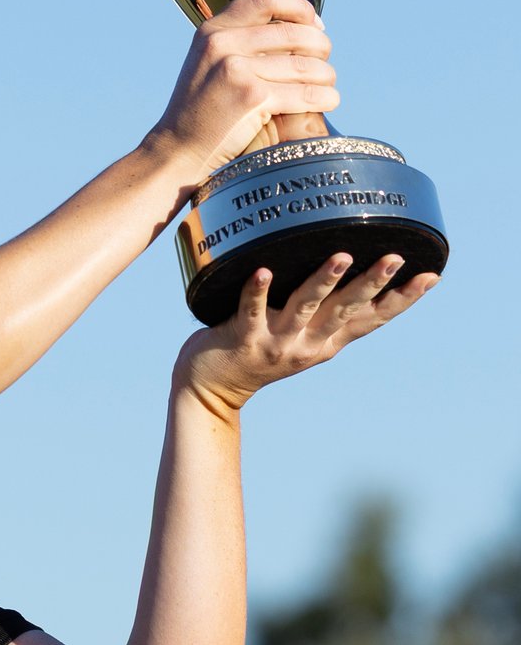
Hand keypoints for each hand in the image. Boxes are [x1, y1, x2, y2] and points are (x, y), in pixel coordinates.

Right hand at [148, 0, 338, 181]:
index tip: (313, 25)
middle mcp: (222, 44)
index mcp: (212, 30)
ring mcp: (236, 70)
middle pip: (295, 33)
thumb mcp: (209, 63)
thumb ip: (241, 41)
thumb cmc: (202, 110)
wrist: (179, 151)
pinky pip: (307, 93)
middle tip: (323, 64)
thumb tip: (302, 28)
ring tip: (326, 87)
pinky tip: (327, 102)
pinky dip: (325, 98)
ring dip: (326, 76)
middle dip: (320, 48)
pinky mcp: (253, 98)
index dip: (299, 8)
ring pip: (307, 65)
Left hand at [173, 254, 438, 416]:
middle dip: (373, 283)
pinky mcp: (245, 339)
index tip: (430, 275)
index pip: (373, 319)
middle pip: (347, 310)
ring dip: (323, 281)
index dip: (402, 299)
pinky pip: (252, 310)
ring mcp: (278, 342)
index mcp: (327, 342)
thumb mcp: (300, 336)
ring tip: (340, 257)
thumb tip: (344, 263)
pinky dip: (258, 291)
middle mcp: (309, 343)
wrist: (213, 387)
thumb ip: (322, 311)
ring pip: (305, 307)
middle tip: (394, 257)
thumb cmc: (258, 348)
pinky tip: (263, 271)